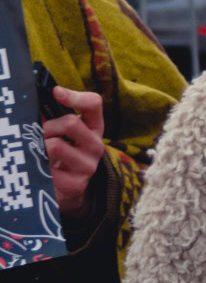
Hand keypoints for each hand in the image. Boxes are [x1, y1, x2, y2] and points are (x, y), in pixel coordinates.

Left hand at [42, 87, 105, 217]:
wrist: (69, 190)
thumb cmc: (61, 153)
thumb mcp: (63, 133)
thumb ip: (53, 116)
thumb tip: (32, 102)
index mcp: (94, 127)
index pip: (94, 103)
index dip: (74, 96)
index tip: (55, 92)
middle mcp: (97, 145)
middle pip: (70, 122)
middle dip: (46, 126)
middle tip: (37, 134)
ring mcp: (88, 166)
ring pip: (55, 146)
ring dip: (38, 147)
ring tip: (36, 153)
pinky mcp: (76, 185)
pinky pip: (47, 169)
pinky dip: (36, 167)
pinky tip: (38, 170)